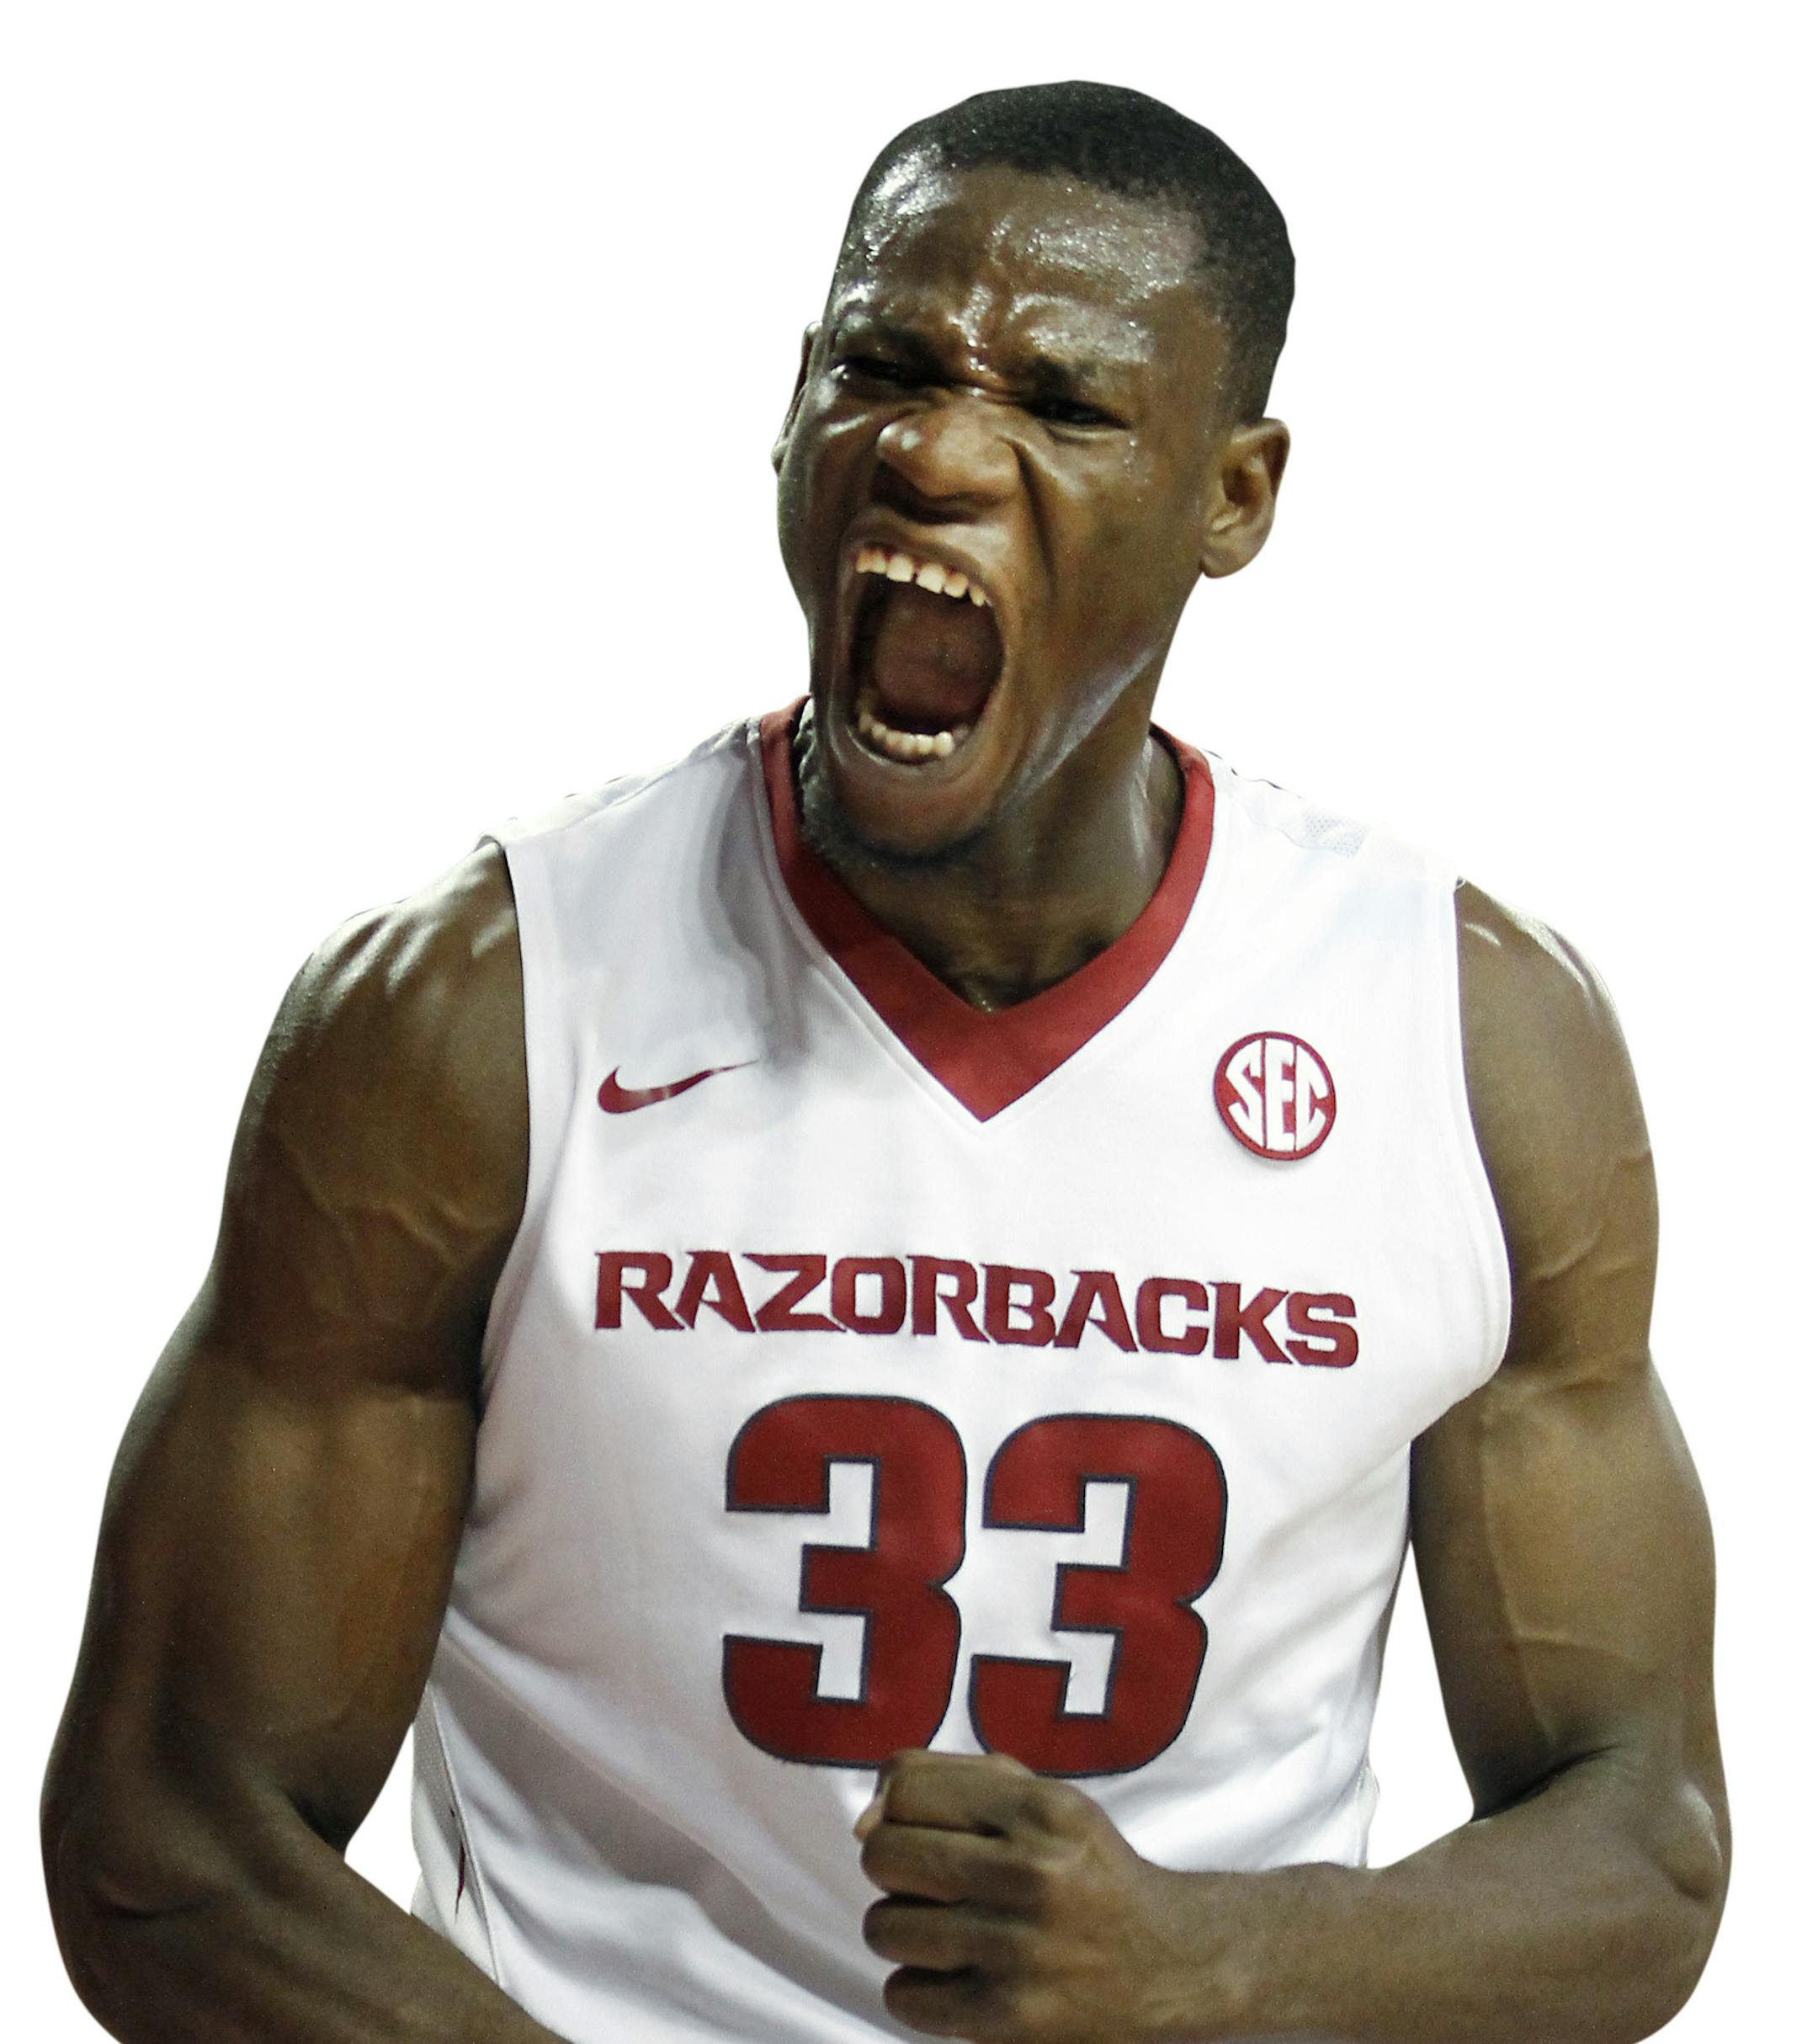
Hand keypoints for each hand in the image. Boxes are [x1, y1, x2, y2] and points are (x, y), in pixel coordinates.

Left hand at [855, 1749, 1207, 2041]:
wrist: (1169, 1964)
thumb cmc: (1084, 1869)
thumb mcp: (1040, 1799)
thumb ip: (948, 1780)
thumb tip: (864, 1819)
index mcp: (1042, 1808)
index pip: (906, 1786)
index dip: (899, 1806)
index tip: (925, 1826)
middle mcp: (1031, 1873)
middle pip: (884, 1853)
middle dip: (894, 1865)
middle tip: (933, 1881)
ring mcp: (1017, 1950)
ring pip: (883, 1927)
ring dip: (901, 1928)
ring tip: (944, 1928)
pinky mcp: (1007, 2018)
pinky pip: (903, 1996)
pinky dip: (917, 1988)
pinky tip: (957, 1974)